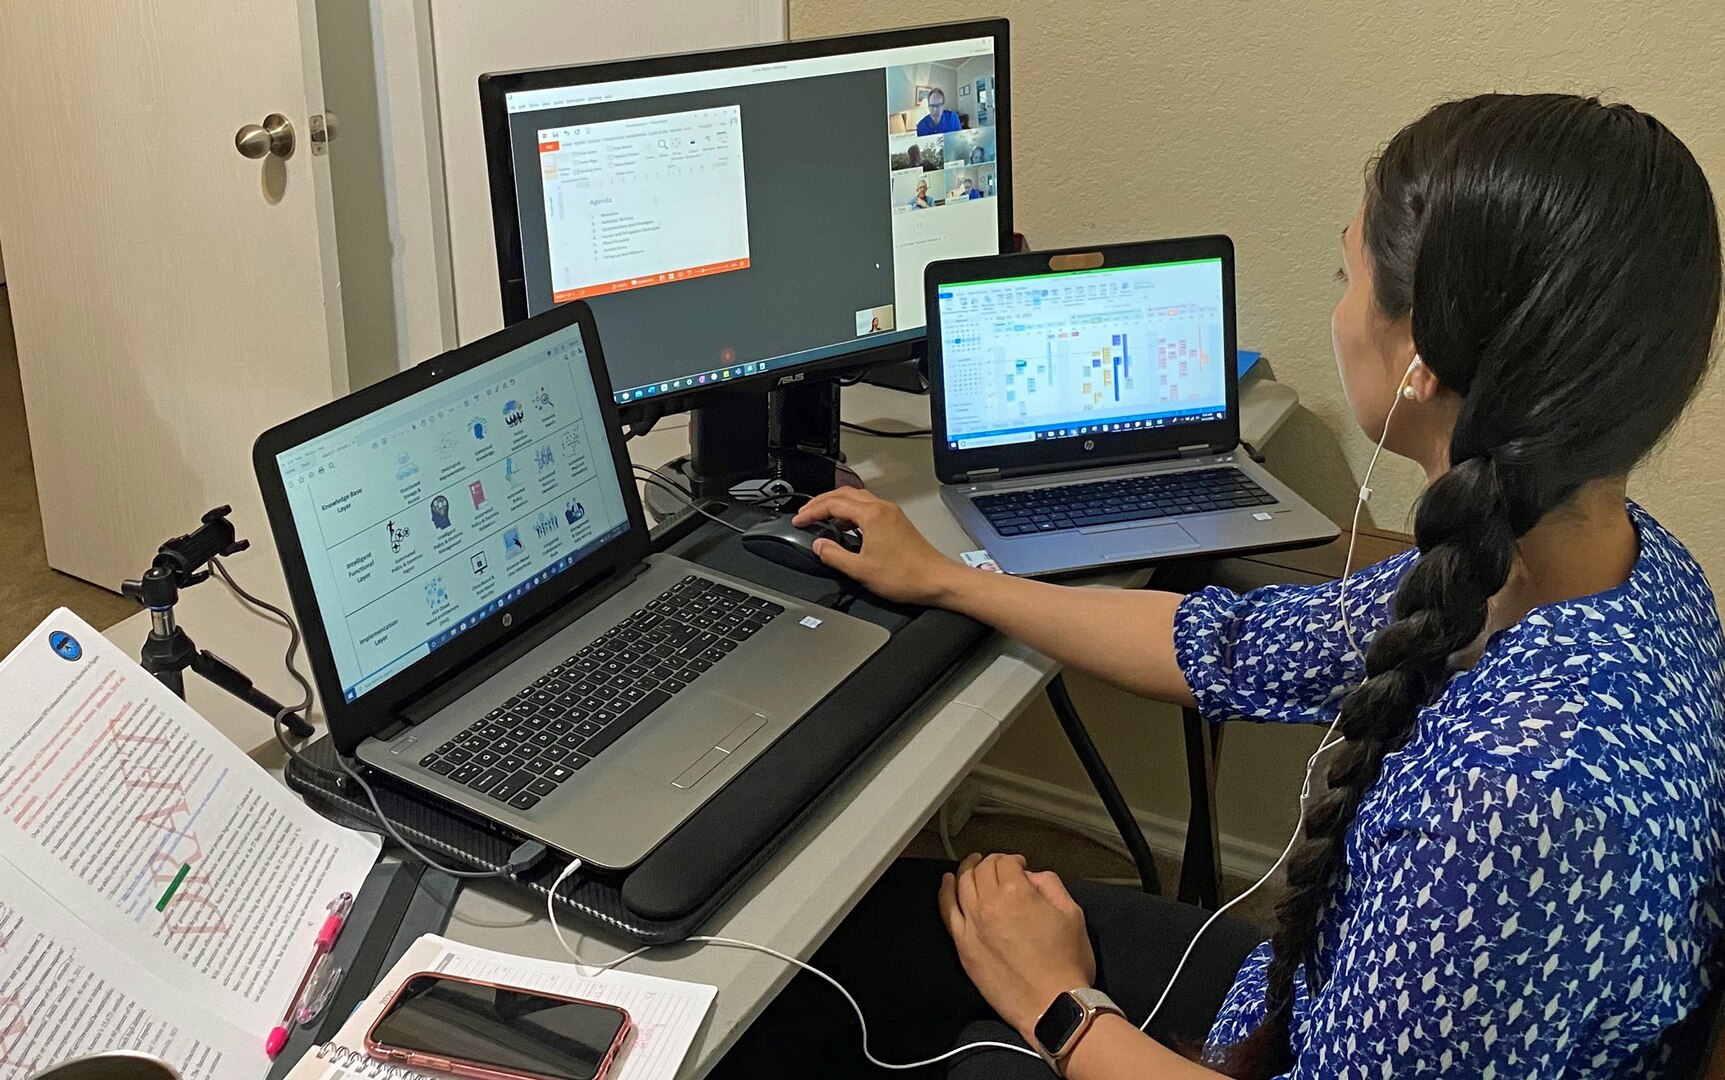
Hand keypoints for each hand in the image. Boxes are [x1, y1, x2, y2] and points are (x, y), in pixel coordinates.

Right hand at [792, 488, 961, 604]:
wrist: (936, 580)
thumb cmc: (906, 575)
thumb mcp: (861, 570)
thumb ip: (834, 555)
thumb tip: (819, 545)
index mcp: (872, 515)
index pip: (833, 503)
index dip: (811, 511)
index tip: (799, 520)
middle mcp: (883, 508)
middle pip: (845, 493)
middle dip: (821, 502)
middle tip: (806, 513)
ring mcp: (891, 514)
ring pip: (857, 499)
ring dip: (837, 505)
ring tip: (822, 518)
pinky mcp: (896, 522)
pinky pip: (868, 508)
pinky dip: (851, 513)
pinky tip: (846, 528)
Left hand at [939, 853, 1097, 1045]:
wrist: (1053, 1005)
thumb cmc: (1067, 962)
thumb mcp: (1071, 913)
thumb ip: (1050, 884)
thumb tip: (1030, 876)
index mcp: (1017, 892)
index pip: (1005, 862)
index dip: (1013, 860)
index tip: (1019, 866)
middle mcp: (989, 904)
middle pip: (981, 870)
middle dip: (991, 862)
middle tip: (998, 865)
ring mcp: (973, 925)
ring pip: (962, 885)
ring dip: (967, 870)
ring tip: (972, 865)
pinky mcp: (964, 946)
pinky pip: (947, 911)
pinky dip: (945, 892)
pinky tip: (946, 883)